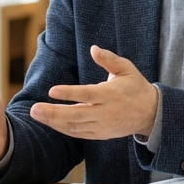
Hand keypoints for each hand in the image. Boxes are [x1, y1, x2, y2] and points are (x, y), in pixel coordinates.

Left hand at [30, 45, 157, 139]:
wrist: (150, 114)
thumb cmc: (135, 87)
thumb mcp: (126, 69)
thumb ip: (109, 59)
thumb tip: (93, 49)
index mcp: (111, 95)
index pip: (87, 95)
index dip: (69, 93)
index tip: (52, 91)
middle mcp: (105, 112)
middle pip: (76, 115)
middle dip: (53, 113)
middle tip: (34, 109)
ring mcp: (102, 126)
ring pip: (75, 126)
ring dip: (54, 122)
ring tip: (36, 115)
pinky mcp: (100, 134)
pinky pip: (78, 133)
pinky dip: (63, 129)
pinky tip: (50, 122)